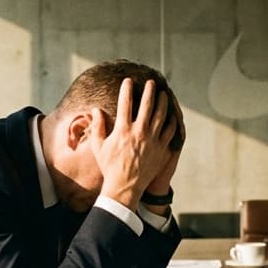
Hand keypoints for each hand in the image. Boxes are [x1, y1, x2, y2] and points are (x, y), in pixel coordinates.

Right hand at [89, 78, 177, 207]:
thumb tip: (95, 110)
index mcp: (122, 130)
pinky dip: (172, 121)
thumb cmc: (109, 167)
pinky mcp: (161, 149)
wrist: (124, 187)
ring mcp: (152, 140)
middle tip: (151, 82)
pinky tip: (172, 115)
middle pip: (146, 105)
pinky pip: (170, 131)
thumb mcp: (98, 147)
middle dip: (149, 90)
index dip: (126, 89)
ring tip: (163, 94)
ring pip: (161, 115)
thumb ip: (97, 127)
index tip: (128, 81)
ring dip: (163, 102)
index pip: (125, 103)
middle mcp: (139, 132)